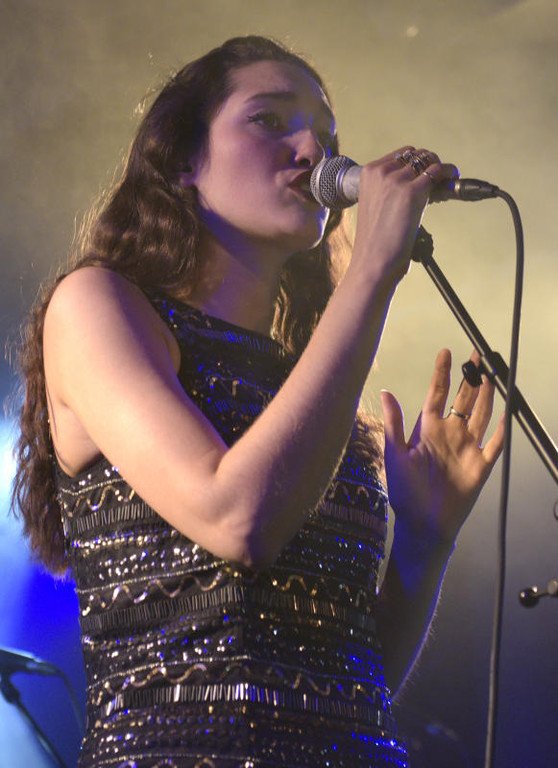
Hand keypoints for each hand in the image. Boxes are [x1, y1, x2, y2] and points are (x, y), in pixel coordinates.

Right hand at [350, 147, 458, 286]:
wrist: (373, 260)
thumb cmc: (375, 241)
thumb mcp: (376, 204)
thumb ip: (389, 189)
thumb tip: (419, 181)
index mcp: (368, 173)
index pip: (399, 155)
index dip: (415, 164)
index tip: (424, 174)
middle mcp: (381, 172)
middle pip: (415, 155)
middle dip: (427, 164)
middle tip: (436, 179)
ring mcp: (396, 181)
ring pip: (427, 161)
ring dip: (439, 169)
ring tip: (446, 180)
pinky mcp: (413, 191)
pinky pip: (437, 171)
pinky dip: (447, 173)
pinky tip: (452, 178)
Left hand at [380, 348, 504, 548]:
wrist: (423, 524)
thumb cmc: (404, 491)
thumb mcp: (395, 454)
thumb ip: (393, 423)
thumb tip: (385, 391)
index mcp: (428, 429)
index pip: (437, 394)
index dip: (442, 373)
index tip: (446, 352)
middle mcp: (450, 434)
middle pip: (464, 399)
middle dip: (471, 377)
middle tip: (478, 355)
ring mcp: (467, 448)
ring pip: (481, 415)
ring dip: (487, 396)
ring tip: (492, 374)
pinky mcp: (481, 466)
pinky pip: (495, 444)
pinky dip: (503, 429)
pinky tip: (508, 413)